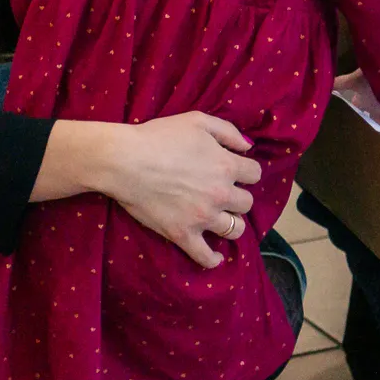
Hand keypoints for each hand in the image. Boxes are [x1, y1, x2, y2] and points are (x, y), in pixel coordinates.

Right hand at [38, 114, 261, 268]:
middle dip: (238, 197)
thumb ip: (228, 131)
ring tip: (222, 220)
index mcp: (226, 166)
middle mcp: (220, 194)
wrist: (125, 161)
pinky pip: (205, 256)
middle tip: (224, 194)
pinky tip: (216, 257)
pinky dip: (213, 259)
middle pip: (247, 203)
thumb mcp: (197, 120)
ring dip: (231, 224)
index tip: (236, 172)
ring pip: (235, 230)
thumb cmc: (159, 136)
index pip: (255, 174)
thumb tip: (248, 146)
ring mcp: (203, 217)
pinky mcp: (183, 235)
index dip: (246, 171)